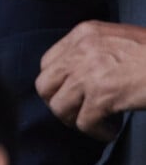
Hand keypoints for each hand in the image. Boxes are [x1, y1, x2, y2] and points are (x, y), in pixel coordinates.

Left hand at [36, 21, 145, 140]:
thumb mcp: (118, 39)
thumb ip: (92, 50)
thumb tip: (75, 75)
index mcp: (83, 33)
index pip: (48, 62)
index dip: (58, 84)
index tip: (74, 95)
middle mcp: (80, 49)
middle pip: (45, 85)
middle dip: (59, 104)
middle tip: (80, 113)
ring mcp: (89, 71)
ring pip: (59, 107)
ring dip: (77, 120)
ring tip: (98, 122)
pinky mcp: (102, 95)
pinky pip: (83, 123)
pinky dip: (97, 132)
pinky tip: (113, 129)